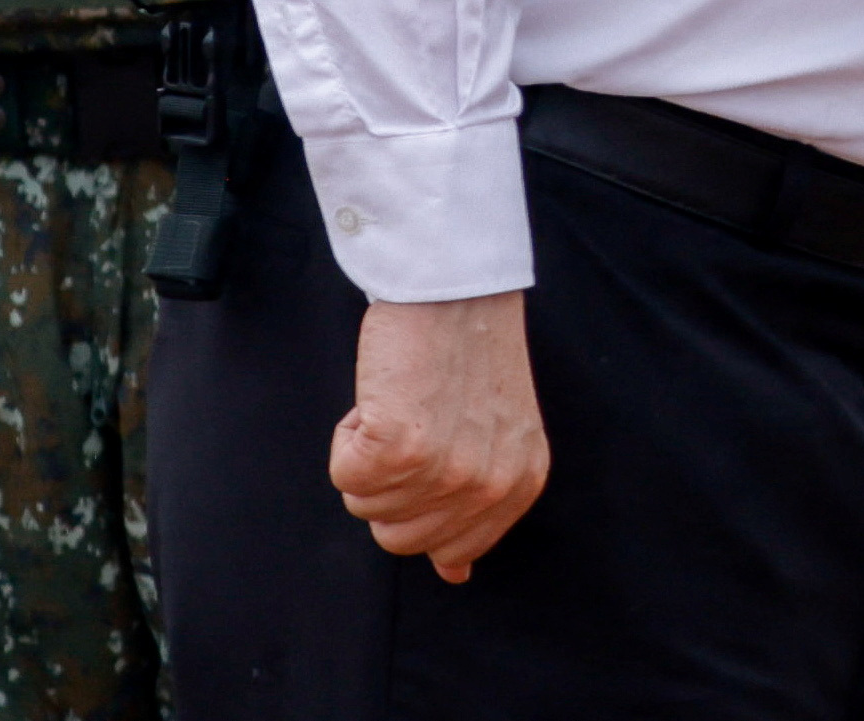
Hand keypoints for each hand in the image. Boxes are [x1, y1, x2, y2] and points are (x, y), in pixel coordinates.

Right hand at [331, 290, 550, 581]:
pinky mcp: (398, 449)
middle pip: (398, 538)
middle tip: (417, 420)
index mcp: (519, 485)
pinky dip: (349, 434)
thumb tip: (455, 576)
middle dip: (391, 484)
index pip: (450, 551)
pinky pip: (344, 473)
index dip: (420, 506)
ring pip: (364, 505)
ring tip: (405, 401)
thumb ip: (480, 508)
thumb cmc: (469, 353)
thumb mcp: (499, 436)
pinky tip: (385, 395)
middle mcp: (488, 487)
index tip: (428, 457)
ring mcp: (445, 471)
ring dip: (369, 454)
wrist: (454, 288)